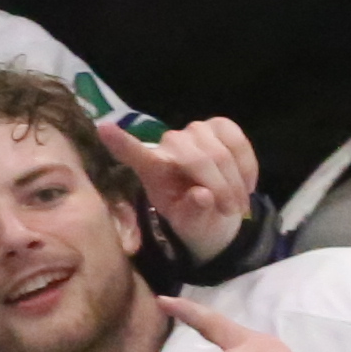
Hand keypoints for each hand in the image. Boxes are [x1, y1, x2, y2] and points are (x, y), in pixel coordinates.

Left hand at [108, 112, 258, 262]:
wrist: (221, 209)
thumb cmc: (195, 216)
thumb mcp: (190, 225)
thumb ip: (192, 213)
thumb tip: (202, 196)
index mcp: (152, 169)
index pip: (133, 153)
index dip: (121, 142)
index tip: (103, 129)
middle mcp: (169, 144)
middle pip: (196, 158)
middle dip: (219, 187)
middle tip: (230, 210)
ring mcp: (194, 131)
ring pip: (220, 152)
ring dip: (234, 182)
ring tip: (237, 204)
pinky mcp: (219, 126)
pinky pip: (238, 142)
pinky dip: (247, 167)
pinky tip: (246, 185)